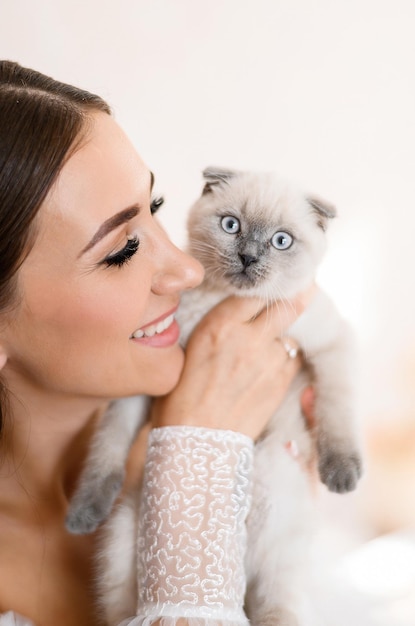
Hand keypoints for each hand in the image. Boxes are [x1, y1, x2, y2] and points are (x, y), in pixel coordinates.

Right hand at [152, 287, 314, 439]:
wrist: (196, 442)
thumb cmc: (181, 396)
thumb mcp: (190, 348)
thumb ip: (219, 326)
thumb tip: (240, 312)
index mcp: (219, 325)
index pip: (255, 293)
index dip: (267, 288)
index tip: (277, 283)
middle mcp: (249, 337)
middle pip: (286, 307)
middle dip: (297, 297)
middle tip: (305, 289)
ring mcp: (269, 361)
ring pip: (290, 336)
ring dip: (285, 336)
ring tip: (273, 343)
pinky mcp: (280, 383)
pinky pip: (292, 360)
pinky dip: (285, 358)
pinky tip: (271, 366)